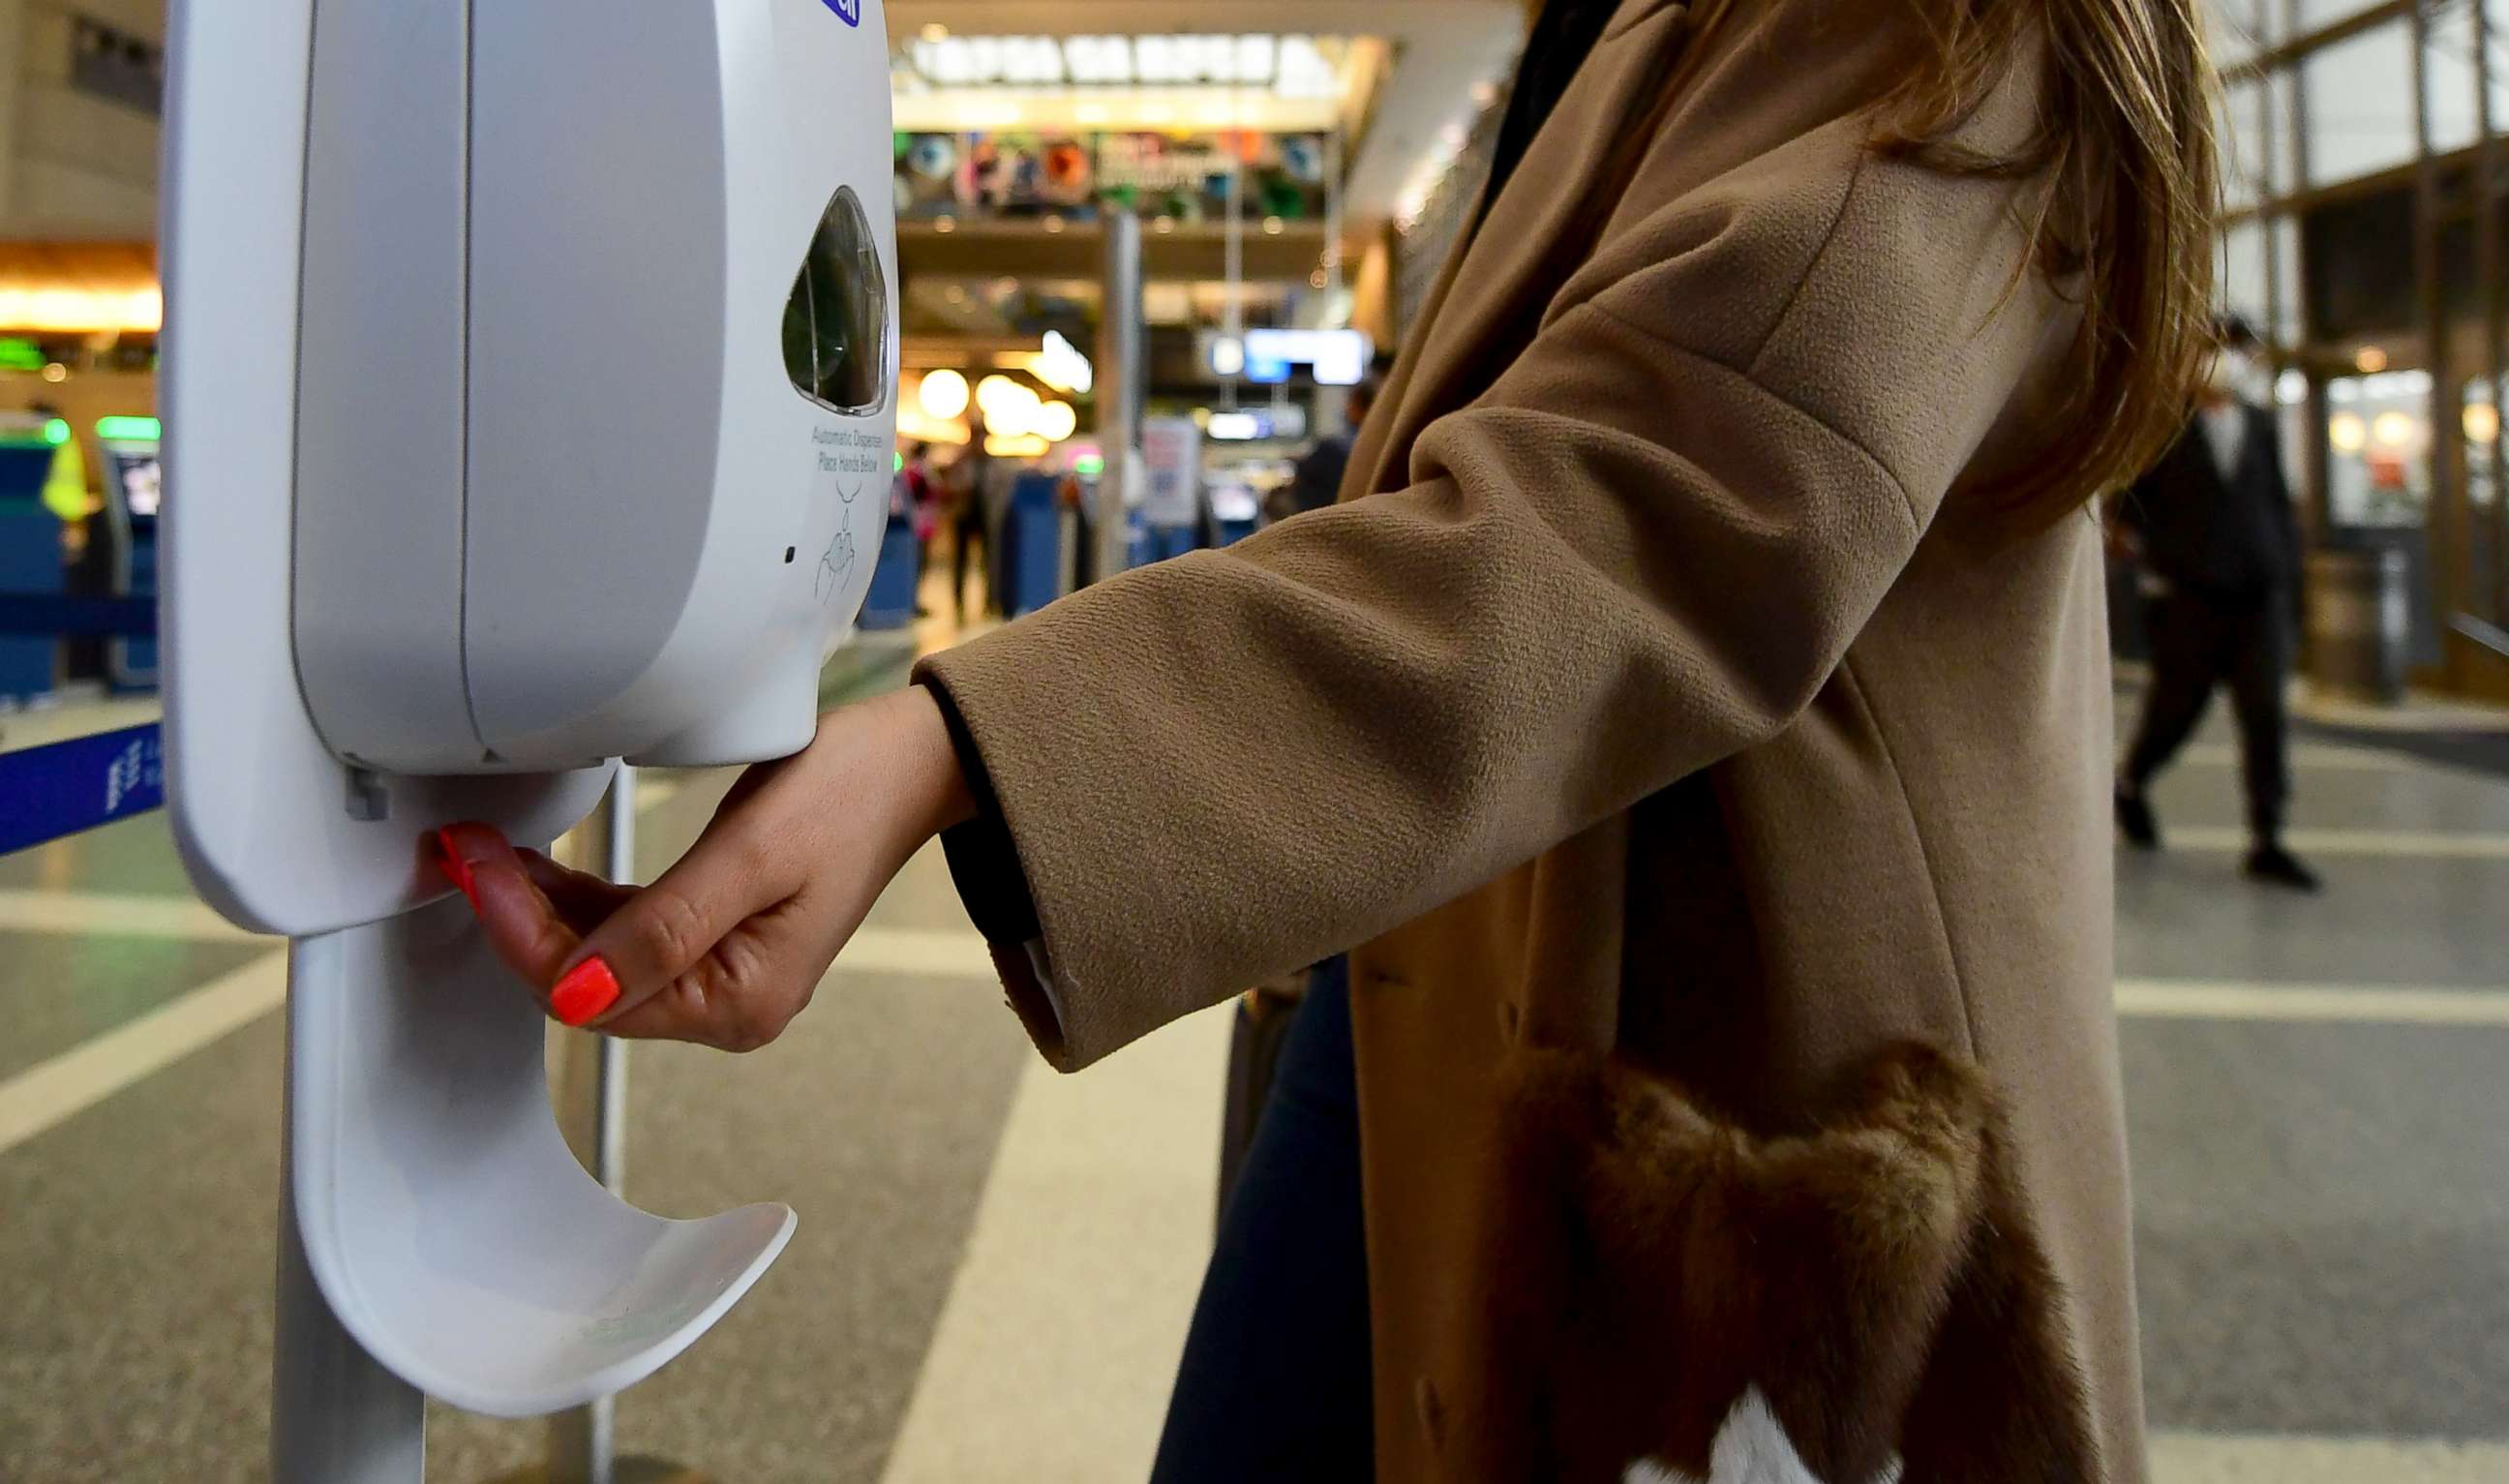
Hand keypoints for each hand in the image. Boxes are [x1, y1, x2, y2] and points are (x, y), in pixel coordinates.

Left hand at [437, 686, 977, 1050]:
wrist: (912, 762)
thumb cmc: (850, 794)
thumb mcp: (750, 853)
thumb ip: (661, 928)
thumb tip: (574, 993)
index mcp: (740, 1001)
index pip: (592, 992)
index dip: (520, 934)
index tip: (479, 869)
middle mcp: (728, 1003)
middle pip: (586, 984)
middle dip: (516, 923)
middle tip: (467, 852)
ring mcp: (722, 971)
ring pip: (596, 960)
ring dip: (537, 911)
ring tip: (487, 853)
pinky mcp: (716, 935)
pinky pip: (625, 934)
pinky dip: (575, 903)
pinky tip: (539, 867)